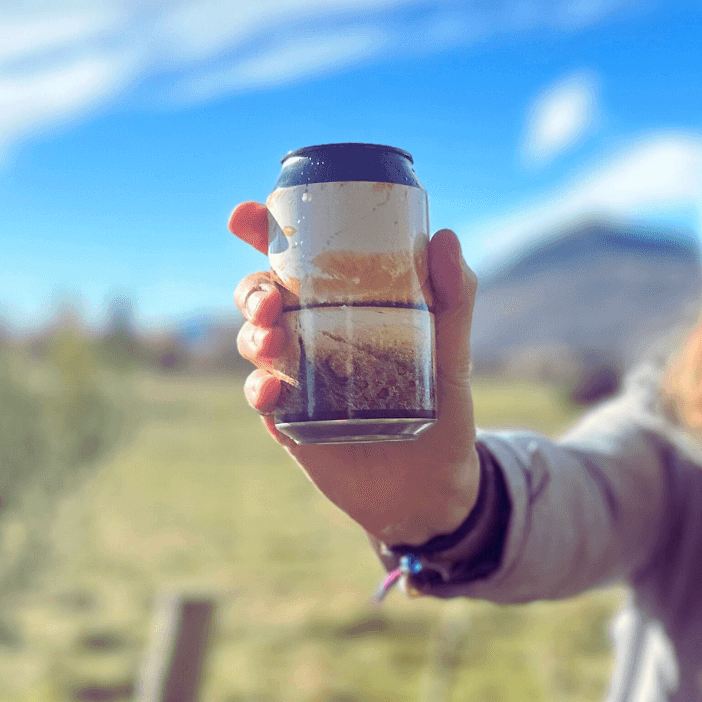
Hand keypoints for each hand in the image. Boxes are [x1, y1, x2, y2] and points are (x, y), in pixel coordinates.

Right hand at [228, 202, 480, 545]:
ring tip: (272, 339)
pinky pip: (260, 397)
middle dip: (252, 288)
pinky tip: (272, 391)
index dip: (264, 232)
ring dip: (252, 333)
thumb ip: (454, 297)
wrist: (433, 485)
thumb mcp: (452, 350)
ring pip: (251, 340)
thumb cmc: (442, 405)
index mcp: (342, 303)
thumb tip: (446, 239)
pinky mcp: (289, 421)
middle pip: (259, 295)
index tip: (247, 216)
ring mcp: (295, 376)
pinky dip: (259, 388)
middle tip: (271, 297)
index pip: (295, 258)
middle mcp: (310, 333)